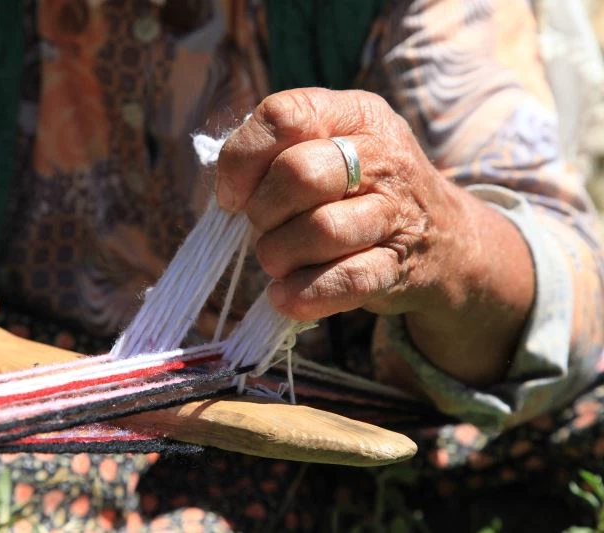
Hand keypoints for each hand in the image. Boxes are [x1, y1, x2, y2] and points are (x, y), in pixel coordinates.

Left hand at [216, 89, 533, 385]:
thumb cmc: (361, 191)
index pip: (284, 116)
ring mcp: (395, 212)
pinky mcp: (399, 266)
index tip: (233, 195)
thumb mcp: (329, 149)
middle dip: (264, 211)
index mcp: (354, 114)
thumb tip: (229, 192)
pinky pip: (346, 280)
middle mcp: (381, 155)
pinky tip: (285, 296)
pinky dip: (304, 294)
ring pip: (321, 230)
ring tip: (278, 261)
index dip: (243, 159)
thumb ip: (276, 154)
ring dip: (280, 254)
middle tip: (265, 228)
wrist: (444, 239)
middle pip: (298, 174)